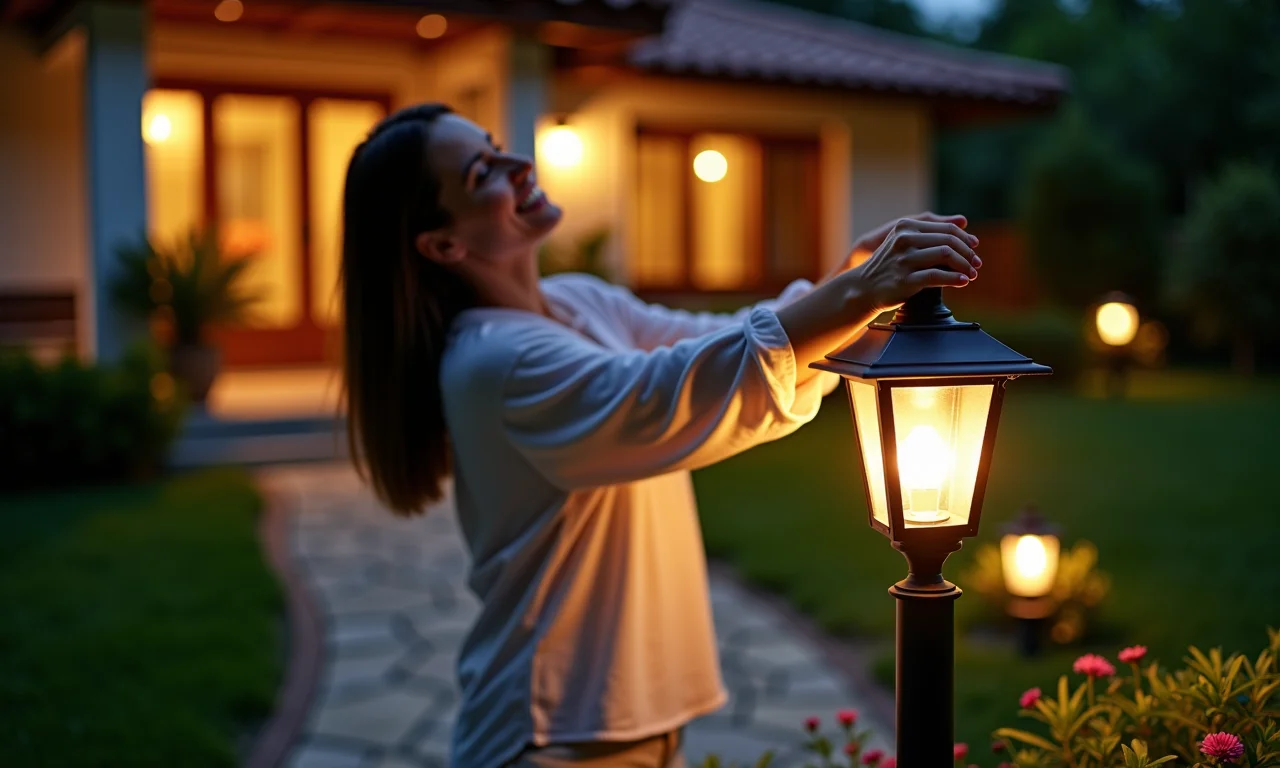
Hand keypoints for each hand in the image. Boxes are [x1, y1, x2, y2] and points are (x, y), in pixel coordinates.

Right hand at [824, 212, 978, 281]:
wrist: (863, 288)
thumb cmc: (889, 265)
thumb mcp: (903, 241)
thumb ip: (930, 231)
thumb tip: (963, 222)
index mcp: (906, 226)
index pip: (946, 228)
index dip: (965, 238)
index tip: (975, 248)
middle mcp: (904, 239)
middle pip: (949, 240)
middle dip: (967, 253)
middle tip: (977, 264)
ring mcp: (904, 259)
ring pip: (946, 255)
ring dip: (965, 266)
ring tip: (972, 274)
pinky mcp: (905, 279)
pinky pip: (938, 276)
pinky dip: (955, 278)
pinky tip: (963, 281)